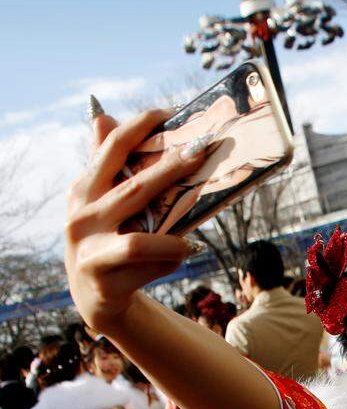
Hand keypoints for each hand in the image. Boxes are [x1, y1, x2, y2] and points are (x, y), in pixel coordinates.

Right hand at [65, 109, 207, 332]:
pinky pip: (148, 266)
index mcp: (83, 190)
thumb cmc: (109, 239)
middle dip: (172, 169)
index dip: (140, 126)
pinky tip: (185, 253)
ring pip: (140, 239)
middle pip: (134, 188)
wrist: (96, 296)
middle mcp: (81, 216)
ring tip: (195, 235)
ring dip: (174, 236)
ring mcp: (89, 250)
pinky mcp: (102, 279)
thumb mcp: (103, 202)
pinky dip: (171, 257)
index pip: (111, 148)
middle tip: (202, 152)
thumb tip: (103, 116)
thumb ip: (108, 165)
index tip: (169, 112)